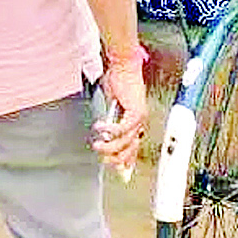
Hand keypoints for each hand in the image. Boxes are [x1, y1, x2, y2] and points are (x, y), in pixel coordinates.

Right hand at [91, 55, 147, 172]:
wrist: (123, 66)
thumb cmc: (117, 81)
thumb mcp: (112, 106)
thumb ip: (111, 121)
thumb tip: (105, 136)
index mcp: (137, 121)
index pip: (134, 147)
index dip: (127, 161)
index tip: (120, 171)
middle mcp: (141, 122)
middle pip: (131, 149)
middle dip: (116, 159)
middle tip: (103, 159)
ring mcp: (140, 118)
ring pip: (125, 142)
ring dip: (109, 146)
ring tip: (96, 145)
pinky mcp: (135, 112)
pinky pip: (121, 129)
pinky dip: (109, 131)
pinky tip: (99, 128)